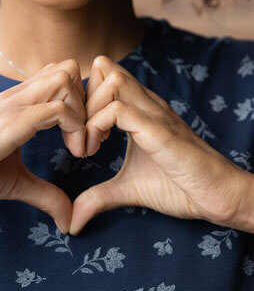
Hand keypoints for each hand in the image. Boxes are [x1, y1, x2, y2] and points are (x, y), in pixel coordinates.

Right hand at [0, 60, 91, 232]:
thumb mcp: (16, 183)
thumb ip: (45, 194)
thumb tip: (69, 218)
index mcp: (19, 104)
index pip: (60, 77)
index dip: (81, 103)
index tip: (84, 138)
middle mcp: (18, 96)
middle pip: (67, 68)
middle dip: (88, 101)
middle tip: (89, 137)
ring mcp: (13, 105)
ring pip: (65, 79)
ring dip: (84, 112)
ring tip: (81, 147)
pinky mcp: (11, 121)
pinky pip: (57, 107)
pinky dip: (76, 128)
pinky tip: (74, 153)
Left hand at [69, 56, 251, 234]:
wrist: (219, 195)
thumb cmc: (179, 187)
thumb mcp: (127, 189)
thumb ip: (97, 197)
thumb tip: (71, 222)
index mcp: (138, 109)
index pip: (101, 76)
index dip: (81, 101)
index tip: (79, 135)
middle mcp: (145, 103)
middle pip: (103, 69)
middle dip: (80, 100)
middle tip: (78, 136)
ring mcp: (153, 113)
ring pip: (110, 80)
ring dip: (88, 111)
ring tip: (88, 145)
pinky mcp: (159, 130)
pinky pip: (118, 110)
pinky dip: (96, 127)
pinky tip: (96, 151)